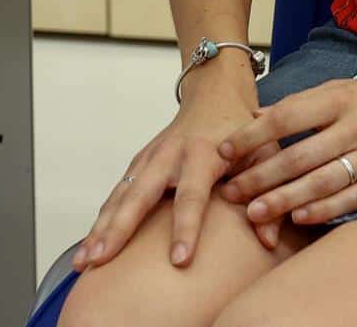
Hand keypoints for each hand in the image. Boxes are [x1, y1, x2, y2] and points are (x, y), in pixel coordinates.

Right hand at [74, 60, 256, 271]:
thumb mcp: (265, 152)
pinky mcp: (139, 162)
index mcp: (204, 153)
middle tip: (102, 258)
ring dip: (101, 227)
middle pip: (140, 194)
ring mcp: (150, 157)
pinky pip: (117, 194)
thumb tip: (270, 238)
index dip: (186, 228)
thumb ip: (268, 190)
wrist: (214, 95)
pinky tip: (91, 245)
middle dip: (119, 228)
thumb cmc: (242, 128)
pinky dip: (101, 219)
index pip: (192, 196)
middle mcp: (170, 154)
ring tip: (86, 260)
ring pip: (120, 195)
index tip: (179, 260)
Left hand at [216, 68, 356, 228]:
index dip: (252, 135)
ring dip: (285, 200)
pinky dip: (324, 210)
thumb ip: (304, 103)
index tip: (224, 150)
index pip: (286, 117)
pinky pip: (353, 198)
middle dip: (261, 176)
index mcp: (341, 97)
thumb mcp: (345, 88)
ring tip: (256, 212)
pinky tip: (299, 218)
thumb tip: (257, 118)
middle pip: (300, 156)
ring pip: (322, 182)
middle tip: (232, 192)